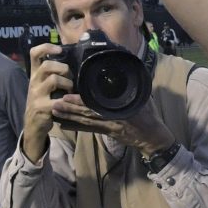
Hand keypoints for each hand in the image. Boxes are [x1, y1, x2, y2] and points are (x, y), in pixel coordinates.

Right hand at [23, 43, 73, 160]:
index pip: (34, 53)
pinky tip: (71, 102)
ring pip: (53, 80)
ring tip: (70, 90)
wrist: (33, 125)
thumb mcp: (43, 85)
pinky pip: (58, 100)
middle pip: (46, 66)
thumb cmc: (43, 101)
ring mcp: (36, 95)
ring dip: (67, 83)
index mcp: (34, 74)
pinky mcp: (42, 107)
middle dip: (63, 68)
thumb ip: (52, 73)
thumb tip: (72, 60)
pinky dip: (69, 100)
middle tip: (70, 77)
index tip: (59, 50)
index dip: (46, 47)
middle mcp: (34, 82)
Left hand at [50, 98, 174, 155]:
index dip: (82, 100)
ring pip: (85, 121)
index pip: (98, 103)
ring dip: (69, 116)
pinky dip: (76, 127)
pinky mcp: (106, 132)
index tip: (69, 95)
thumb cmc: (149, 114)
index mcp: (120, 107)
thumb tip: (125, 71)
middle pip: (87, 112)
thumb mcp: (143, 97)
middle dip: (70, 108)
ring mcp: (107, 126)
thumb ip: (132, 86)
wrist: (152, 136)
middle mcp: (111, 117)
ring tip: (55, 111)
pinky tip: (64, 125)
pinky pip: (88, 129)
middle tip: (55, 102)